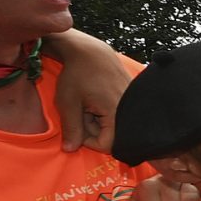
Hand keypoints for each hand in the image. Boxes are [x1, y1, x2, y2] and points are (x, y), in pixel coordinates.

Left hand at [47, 33, 130, 155]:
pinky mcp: (132, 97)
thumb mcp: (68, 103)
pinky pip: (120, 114)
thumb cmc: (77, 74)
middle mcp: (129, 111)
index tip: (77, 126)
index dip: (89, 141)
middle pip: (113, 135)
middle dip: (94, 128)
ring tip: (88, 104)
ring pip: (116, 124)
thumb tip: (70, 150)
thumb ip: (71, 129)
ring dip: (99, 120)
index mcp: (116, 114)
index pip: (108, 145)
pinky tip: (97, 99)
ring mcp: (132, 104)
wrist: (90, 51)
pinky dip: (106, 111)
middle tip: (81, 111)